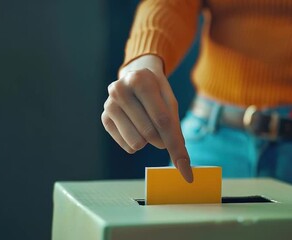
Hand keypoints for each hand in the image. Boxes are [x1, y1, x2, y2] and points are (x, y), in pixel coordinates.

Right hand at [101, 55, 192, 182]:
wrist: (135, 77)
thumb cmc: (157, 92)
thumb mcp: (170, 102)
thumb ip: (176, 130)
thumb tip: (182, 164)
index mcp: (141, 80)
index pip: (163, 121)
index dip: (176, 147)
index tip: (187, 173)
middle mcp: (120, 89)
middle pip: (150, 133)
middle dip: (162, 140)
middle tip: (163, 130)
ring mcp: (109, 104)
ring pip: (137, 143)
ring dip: (148, 141)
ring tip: (147, 123)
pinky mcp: (104, 118)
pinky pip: (127, 146)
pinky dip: (137, 142)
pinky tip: (135, 126)